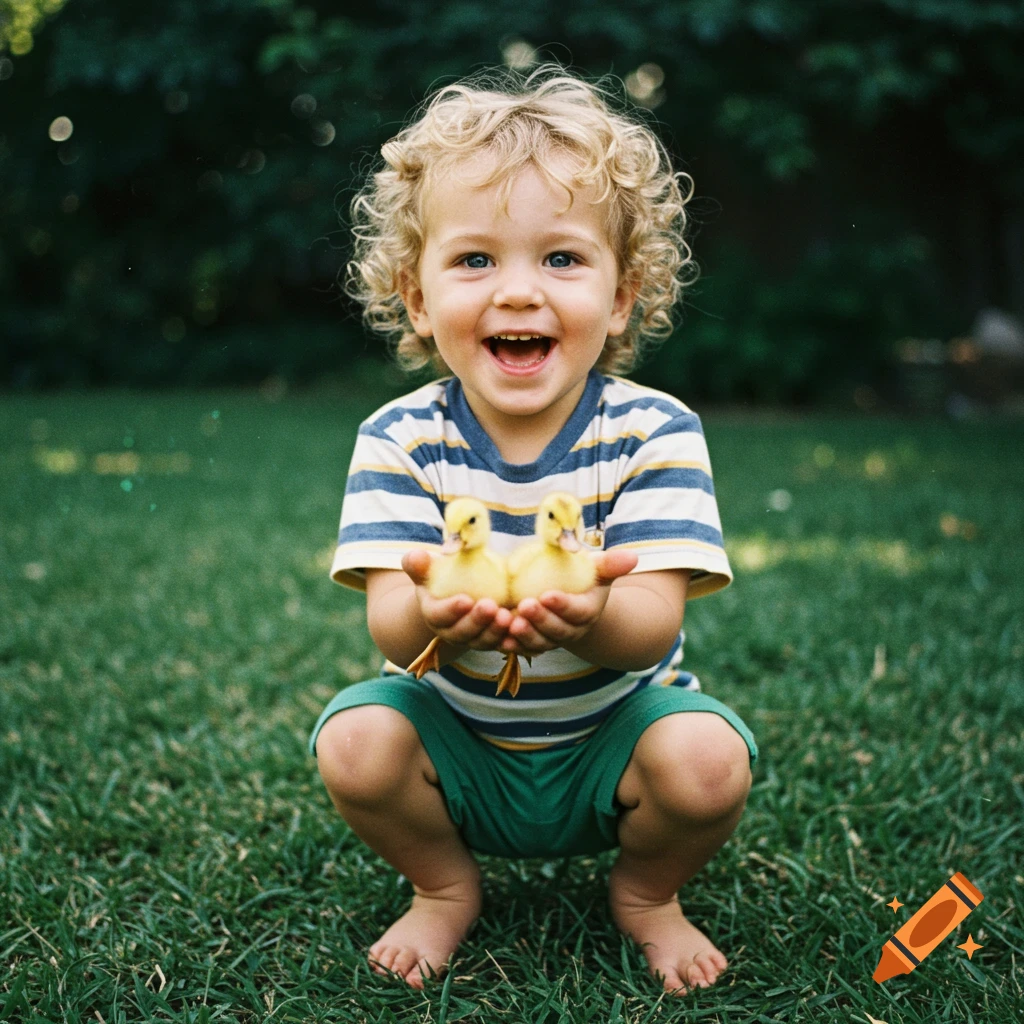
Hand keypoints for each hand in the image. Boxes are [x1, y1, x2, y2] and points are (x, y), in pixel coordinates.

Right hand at [401, 548, 513, 652]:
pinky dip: (510, 639)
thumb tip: (416, 556)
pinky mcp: (490, 640)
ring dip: (495, 631)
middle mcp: (450, 631)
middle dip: (477, 622)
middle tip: (492, 607)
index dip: (451, 610)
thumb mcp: (429, 567)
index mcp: (434, 613)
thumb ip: (419, 563)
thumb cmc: (442, 575)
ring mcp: (471, 639)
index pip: (439, 615)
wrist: (457, 592)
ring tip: (508, 616)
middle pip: (462, 632)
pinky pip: (500, 644)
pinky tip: (521, 627)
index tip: (466, 600)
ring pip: (482, 641)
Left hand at [500, 549, 638, 656]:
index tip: (547, 595)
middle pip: (558, 630)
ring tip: (511, 623)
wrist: (571, 603)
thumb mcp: (596, 569)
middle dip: (541, 620)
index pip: (577, 611)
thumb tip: (633, 557)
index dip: (563, 605)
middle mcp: (572, 631)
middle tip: (524, 605)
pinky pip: (523, 649)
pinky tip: (500, 639)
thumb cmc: (582, 579)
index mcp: (587, 611)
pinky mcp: (533, 644)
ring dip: (525, 636)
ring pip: (540, 644)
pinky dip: (512, 646)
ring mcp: (552, 640)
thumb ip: (610, 564)